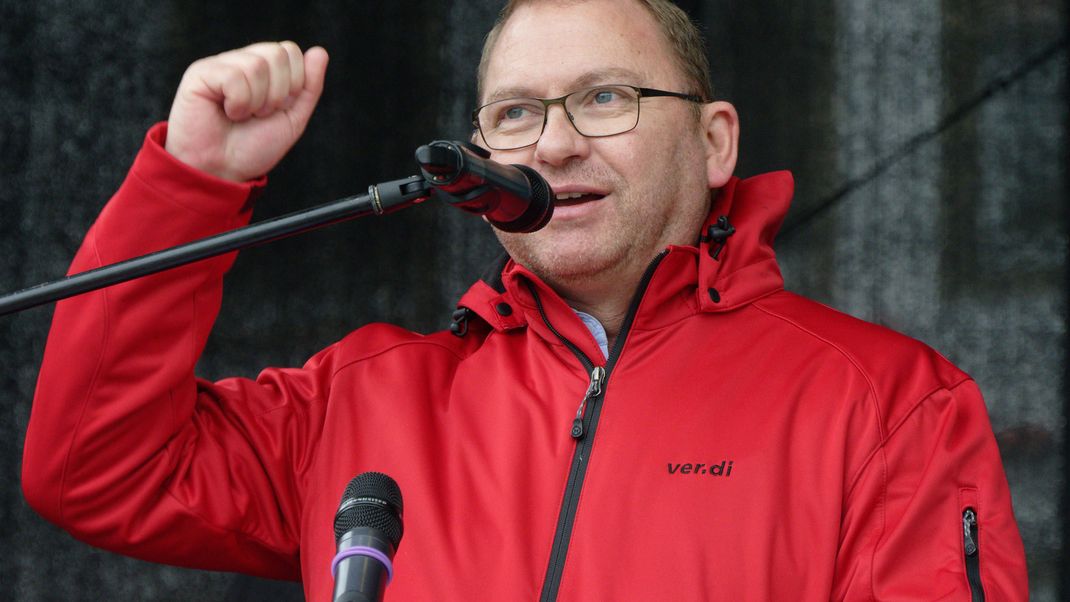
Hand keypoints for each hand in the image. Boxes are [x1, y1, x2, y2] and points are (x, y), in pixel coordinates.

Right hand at [165, 41, 328, 181]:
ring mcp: (220, 65)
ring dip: (257, 101)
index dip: (294, 82)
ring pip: (257, 65)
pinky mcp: (200, 73)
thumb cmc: (253, 148)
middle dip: (278, 93)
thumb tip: (320, 52)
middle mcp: (242, 61)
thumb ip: (309, 87)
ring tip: (242, 115)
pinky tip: (227, 112)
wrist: (223, 170)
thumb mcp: (292, 119)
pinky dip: (238, 102)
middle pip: (277, 53)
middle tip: (259, 114)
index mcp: (264, 70)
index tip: (278, 108)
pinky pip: (233, 76)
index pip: (290, 51)